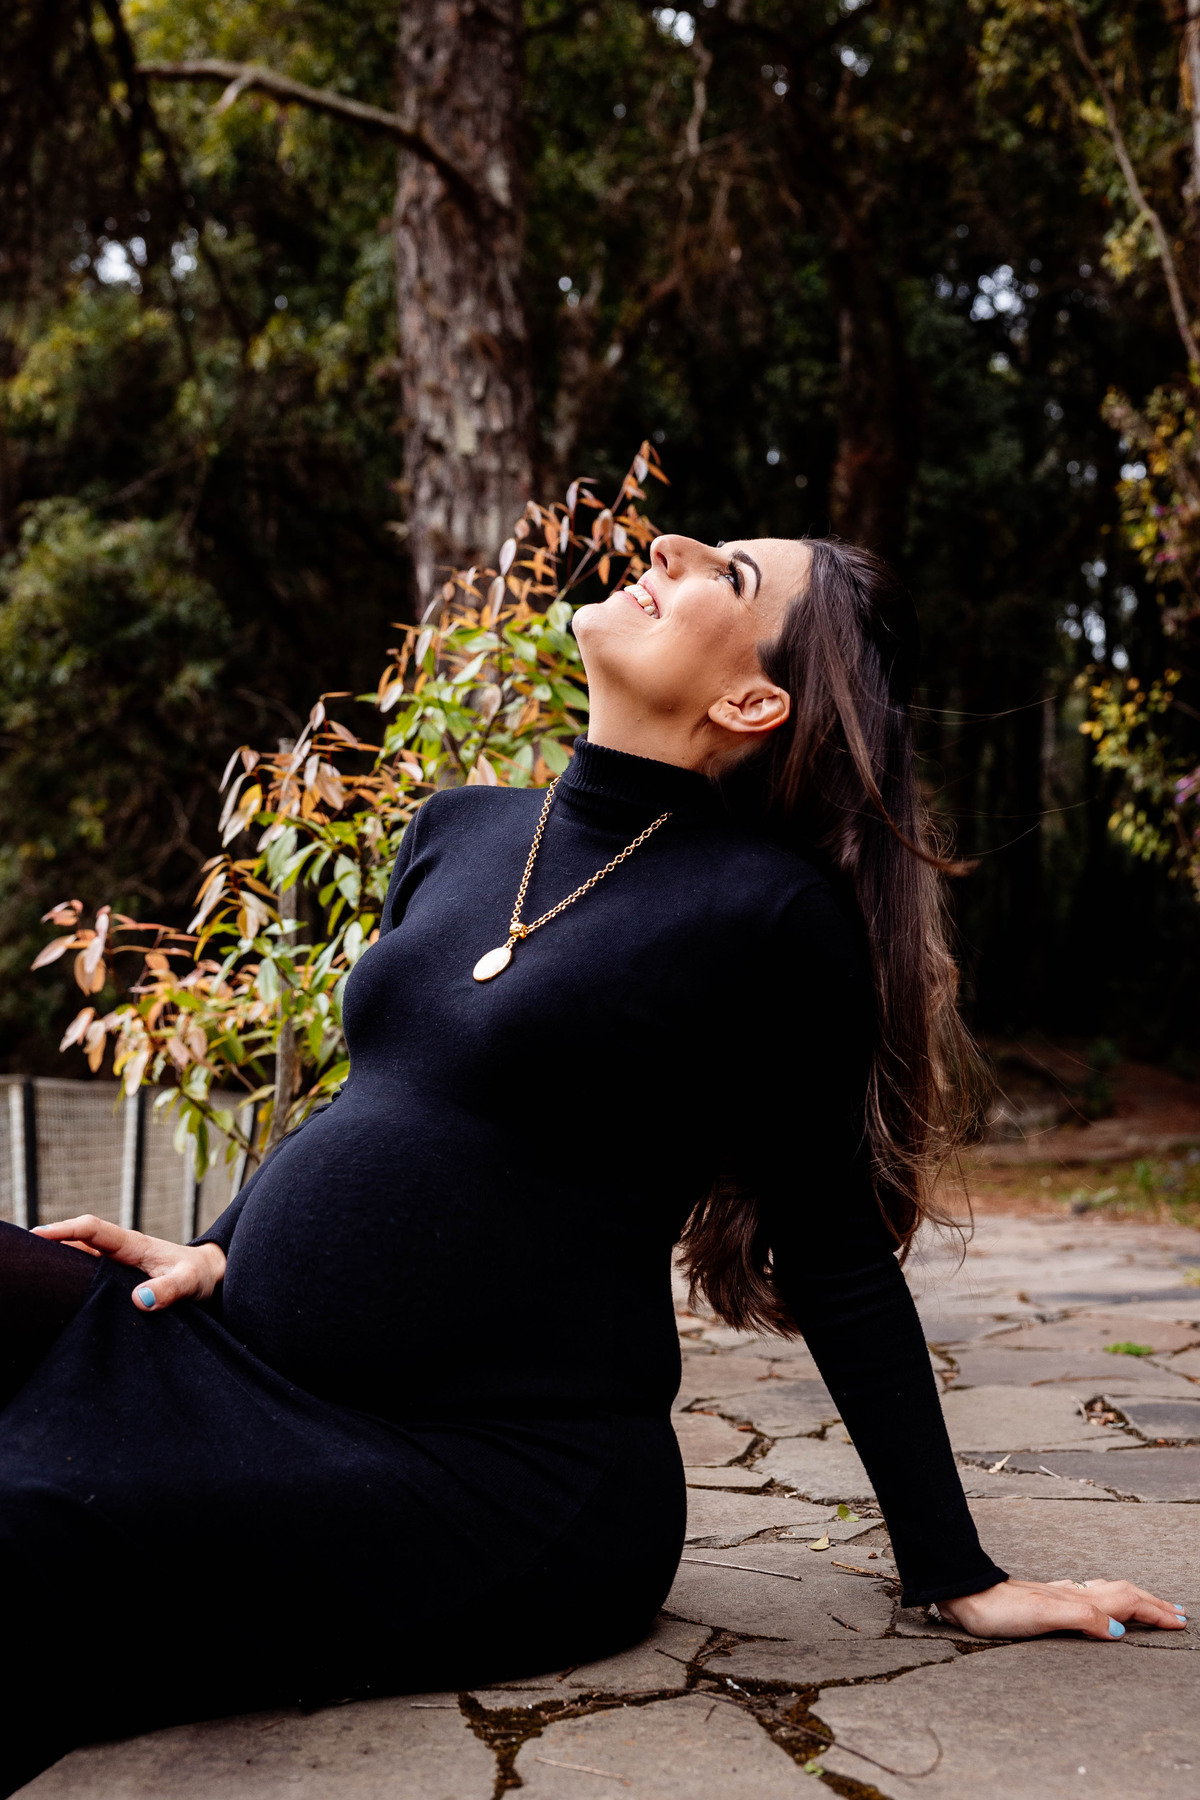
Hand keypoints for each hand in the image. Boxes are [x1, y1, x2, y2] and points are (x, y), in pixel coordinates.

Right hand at [32, 1215, 225, 1312]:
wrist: (210, 1277)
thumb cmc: (200, 1276)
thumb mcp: (189, 1283)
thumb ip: (168, 1291)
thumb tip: (140, 1300)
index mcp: (132, 1244)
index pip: (92, 1230)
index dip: (64, 1230)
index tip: (37, 1236)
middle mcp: (119, 1250)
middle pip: (76, 1240)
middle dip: (48, 1241)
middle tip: (19, 1254)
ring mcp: (117, 1263)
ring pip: (79, 1256)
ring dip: (56, 1259)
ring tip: (28, 1269)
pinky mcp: (117, 1277)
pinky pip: (87, 1273)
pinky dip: (69, 1276)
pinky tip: (53, 1290)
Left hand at [938, 1577, 1187, 1640]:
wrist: (966, 1596)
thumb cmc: (999, 1609)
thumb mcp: (1043, 1615)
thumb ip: (1083, 1619)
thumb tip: (1120, 1631)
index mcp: (1078, 1598)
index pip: (1128, 1602)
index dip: (1155, 1611)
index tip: (1180, 1621)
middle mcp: (1073, 1593)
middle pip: (1123, 1593)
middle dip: (1152, 1603)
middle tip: (1178, 1613)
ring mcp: (1059, 1596)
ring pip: (1107, 1593)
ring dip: (1133, 1599)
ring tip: (1150, 1605)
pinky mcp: (1046, 1601)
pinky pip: (1089, 1597)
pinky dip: (1108, 1600)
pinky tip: (1099, 1603)